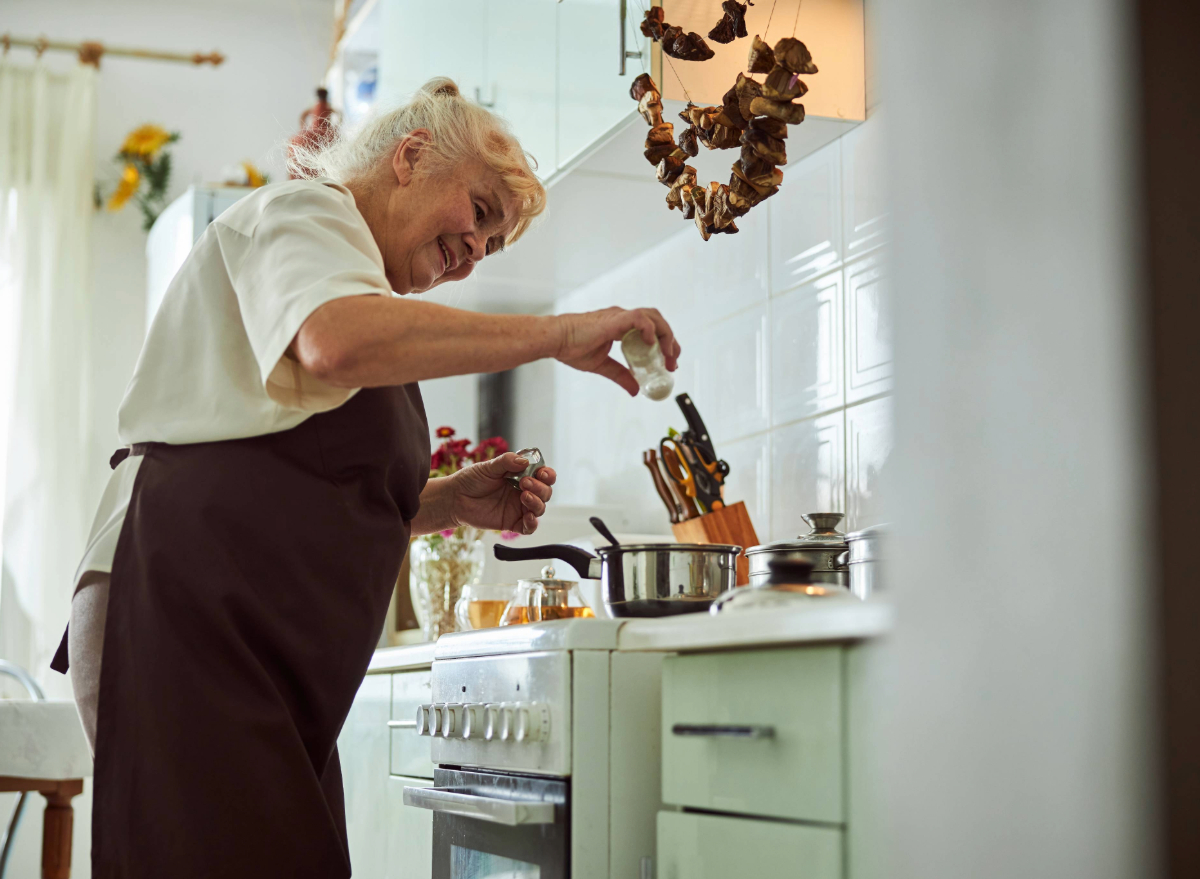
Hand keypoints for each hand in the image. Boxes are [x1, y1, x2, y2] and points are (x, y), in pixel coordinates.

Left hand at [450, 452, 556, 534]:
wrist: (454, 498)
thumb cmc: (471, 480)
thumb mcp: (488, 466)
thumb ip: (506, 462)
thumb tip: (524, 461)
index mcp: (521, 476)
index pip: (543, 475)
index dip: (548, 474)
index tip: (542, 473)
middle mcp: (523, 492)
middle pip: (545, 492)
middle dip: (540, 487)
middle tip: (525, 483)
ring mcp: (518, 508)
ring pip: (540, 508)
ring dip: (537, 502)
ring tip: (524, 496)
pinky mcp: (511, 522)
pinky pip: (529, 527)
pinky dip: (532, 523)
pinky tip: (528, 517)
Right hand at [554, 307, 680, 395]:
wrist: (555, 340)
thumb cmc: (571, 347)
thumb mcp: (602, 366)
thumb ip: (620, 375)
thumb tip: (635, 391)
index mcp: (621, 326)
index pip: (652, 330)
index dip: (664, 346)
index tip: (667, 364)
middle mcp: (623, 318)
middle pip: (658, 322)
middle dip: (670, 342)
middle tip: (672, 363)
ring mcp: (619, 316)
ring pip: (653, 317)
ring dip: (665, 336)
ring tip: (667, 355)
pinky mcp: (614, 319)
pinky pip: (639, 318)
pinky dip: (649, 329)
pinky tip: (651, 343)